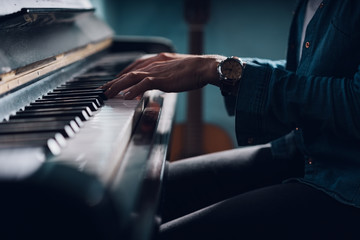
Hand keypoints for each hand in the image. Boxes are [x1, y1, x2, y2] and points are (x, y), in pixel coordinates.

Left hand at [100, 52, 224, 98]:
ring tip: (109, 93)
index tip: (116, 81)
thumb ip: (165, 74)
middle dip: (115, 81)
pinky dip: (132, 90)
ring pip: (132, 77)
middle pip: (129, 71)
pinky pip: (142, 84)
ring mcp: (157, 70)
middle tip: (105, 89)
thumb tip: (159, 83)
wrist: (204, 67)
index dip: (123, 74)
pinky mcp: (161, 78)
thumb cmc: (194, 70)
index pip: (135, 66)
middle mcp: (154, 63)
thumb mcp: (176, 70)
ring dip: (118, 86)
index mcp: (158, 60)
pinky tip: (126, 96)